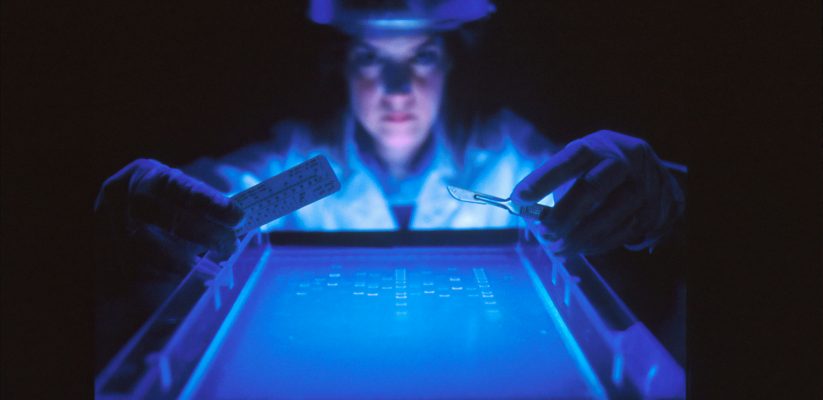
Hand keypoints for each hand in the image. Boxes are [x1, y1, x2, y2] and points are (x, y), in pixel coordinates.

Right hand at [94, 159, 244, 274]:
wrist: (126, 214)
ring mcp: (105, 225)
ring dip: (185, 263)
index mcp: (145, 174)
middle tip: (230, 245)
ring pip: (147, 249)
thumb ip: (209, 209)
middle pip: (165, 217)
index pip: (181, 188)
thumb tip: (241, 227)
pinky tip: (186, 281)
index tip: (239, 217)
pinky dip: (163, 278)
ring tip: (213, 269)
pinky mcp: (101, 254)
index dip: (211, 203)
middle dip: (204, 233)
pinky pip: (133, 271)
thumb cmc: (168, 206)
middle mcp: (120, 196)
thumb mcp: (183, 197)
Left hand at [511, 130, 683, 254]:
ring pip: (611, 214)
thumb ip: (555, 185)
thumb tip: (529, 213)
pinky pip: (625, 231)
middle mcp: (624, 160)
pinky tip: (583, 248)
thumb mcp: (579, 166)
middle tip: (544, 235)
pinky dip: (600, 243)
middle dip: (564, 216)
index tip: (518, 199)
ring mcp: (644, 183)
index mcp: (597, 145)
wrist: (650, 170)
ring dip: (580, 237)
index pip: (568, 160)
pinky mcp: (656, 207)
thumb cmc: (599, 169)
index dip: (542, 179)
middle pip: (592, 188)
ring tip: (558, 249)